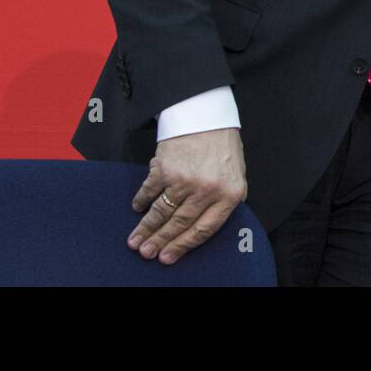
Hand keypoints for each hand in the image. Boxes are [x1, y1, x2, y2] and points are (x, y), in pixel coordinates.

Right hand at [127, 127, 246, 263]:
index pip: (204, 230)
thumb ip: (223, 200)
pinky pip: (150, 191)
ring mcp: (185, 179)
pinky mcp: (165, 167)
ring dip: (146, 228)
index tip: (168, 257)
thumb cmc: (222, 145)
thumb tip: (202, 225)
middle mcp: (207, 190)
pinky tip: (137, 208)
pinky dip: (141, 201)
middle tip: (146, 253)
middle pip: (180, 224)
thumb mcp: (235, 175)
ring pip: (162, 212)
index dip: (184, 246)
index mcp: (228, 195)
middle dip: (160, 242)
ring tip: (135, 241)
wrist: (207, 113)